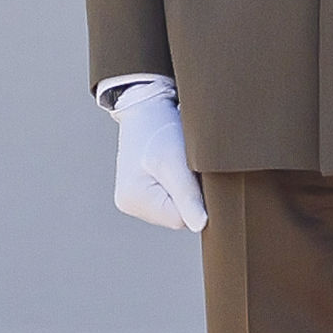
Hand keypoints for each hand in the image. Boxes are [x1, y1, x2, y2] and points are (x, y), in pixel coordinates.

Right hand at [113, 84, 207, 232]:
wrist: (149, 106)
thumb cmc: (159, 128)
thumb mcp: (174, 160)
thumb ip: (187, 194)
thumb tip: (200, 226)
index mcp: (134, 200)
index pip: (181, 219)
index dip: (197, 198)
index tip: (196, 172)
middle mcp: (133, 204)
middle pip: (180, 214)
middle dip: (191, 193)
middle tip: (189, 165)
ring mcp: (139, 198)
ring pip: (180, 206)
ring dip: (188, 187)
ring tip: (181, 162)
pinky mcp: (147, 190)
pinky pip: (175, 196)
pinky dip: (183, 183)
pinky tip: (179, 166)